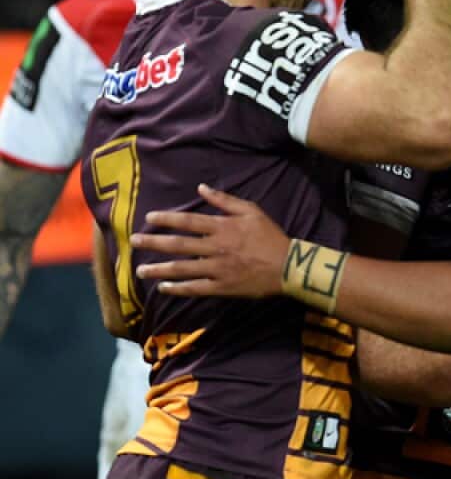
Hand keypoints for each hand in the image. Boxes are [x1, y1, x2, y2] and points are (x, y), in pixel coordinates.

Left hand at [131, 184, 288, 298]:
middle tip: (134, 242)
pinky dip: (178, 289)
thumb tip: (201, 188)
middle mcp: (215, 247)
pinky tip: (164, 289)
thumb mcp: (251, 211)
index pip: (188, 221)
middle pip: (178, 244)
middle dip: (153, 243)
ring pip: (181, 269)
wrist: (288, 266)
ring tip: (141, 271)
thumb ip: (225, 200)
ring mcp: (217, 269)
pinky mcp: (222, 287)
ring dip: (159, 270)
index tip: (149, 219)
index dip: (167, 219)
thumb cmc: (270, 236)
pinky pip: (195, 288)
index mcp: (222, 227)